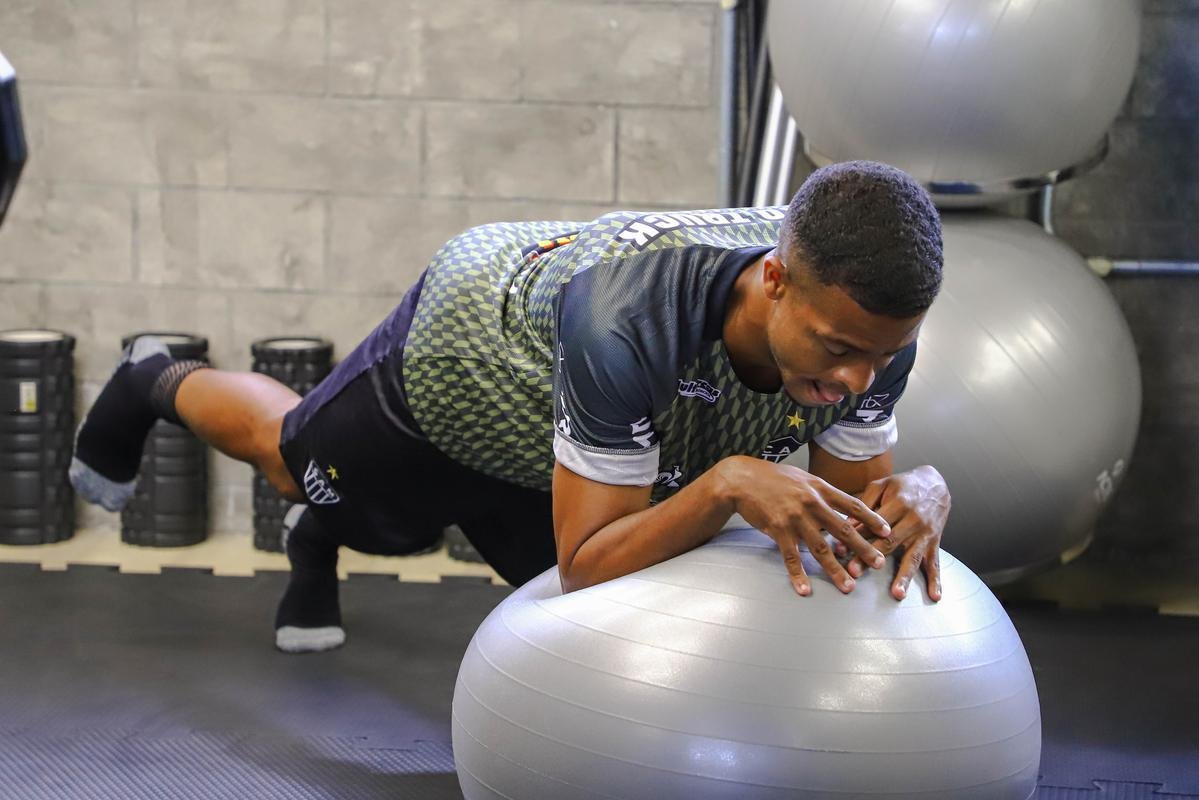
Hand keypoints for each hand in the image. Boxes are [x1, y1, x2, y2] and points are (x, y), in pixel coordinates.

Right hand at [718, 456, 892, 596]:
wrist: (742, 478)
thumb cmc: (773, 477)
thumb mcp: (803, 477)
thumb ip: (822, 492)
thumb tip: (841, 506)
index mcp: (820, 488)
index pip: (853, 505)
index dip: (872, 519)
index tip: (887, 532)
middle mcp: (812, 503)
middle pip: (843, 530)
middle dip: (863, 549)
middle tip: (879, 564)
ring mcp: (795, 518)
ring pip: (820, 548)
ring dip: (835, 570)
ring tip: (848, 586)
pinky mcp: (778, 530)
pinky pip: (791, 557)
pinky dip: (798, 575)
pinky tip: (805, 590)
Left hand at [839, 466, 950, 600]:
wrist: (936, 484)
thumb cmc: (903, 486)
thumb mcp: (882, 485)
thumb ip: (864, 503)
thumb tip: (848, 524)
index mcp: (899, 503)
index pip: (874, 523)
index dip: (856, 536)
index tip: (839, 550)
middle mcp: (914, 519)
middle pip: (890, 542)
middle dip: (871, 558)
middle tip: (854, 572)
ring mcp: (925, 534)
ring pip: (914, 556)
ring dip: (905, 576)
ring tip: (897, 593)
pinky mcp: (935, 543)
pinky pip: (935, 563)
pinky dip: (937, 581)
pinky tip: (934, 596)